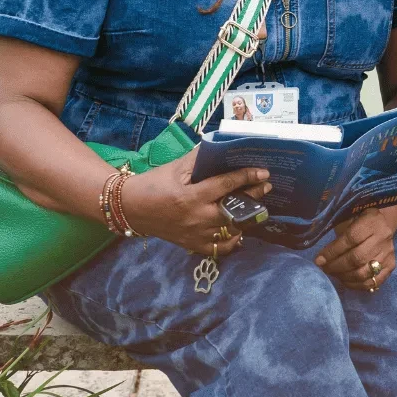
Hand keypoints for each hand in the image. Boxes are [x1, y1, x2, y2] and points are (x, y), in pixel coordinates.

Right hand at [121, 151, 269, 256]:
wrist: (131, 208)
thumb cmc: (154, 183)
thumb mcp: (175, 167)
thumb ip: (200, 159)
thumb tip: (222, 147)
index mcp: (190, 196)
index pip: (225, 185)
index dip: (246, 177)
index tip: (263, 172)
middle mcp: (196, 218)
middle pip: (234, 211)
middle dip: (253, 198)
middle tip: (265, 187)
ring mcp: (195, 235)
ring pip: (231, 231)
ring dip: (246, 218)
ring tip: (254, 205)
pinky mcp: (192, 245)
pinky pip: (220, 248)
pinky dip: (232, 240)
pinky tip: (238, 229)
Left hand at [315, 206, 396, 291]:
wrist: (380, 224)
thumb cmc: (358, 220)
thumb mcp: (348, 218)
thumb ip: (337, 235)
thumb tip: (320, 258)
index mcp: (372, 221)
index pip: (350, 239)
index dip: (333, 251)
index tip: (318, 260)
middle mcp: (383, 237)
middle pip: (357, 258)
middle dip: (336, 266)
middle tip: (324, 269)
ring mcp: (388, 253)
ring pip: (364, 273)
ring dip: (344, 277)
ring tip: (333, 274)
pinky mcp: (391, 266)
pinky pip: (372, 282)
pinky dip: (356, 285)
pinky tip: (345, 280)